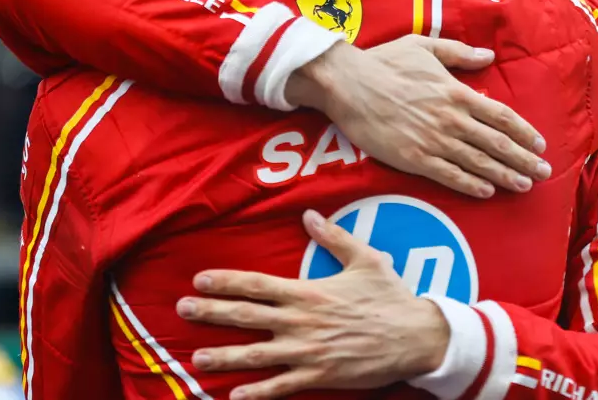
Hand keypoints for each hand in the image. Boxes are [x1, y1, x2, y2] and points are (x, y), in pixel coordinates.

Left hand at [176, 210, 449, 399]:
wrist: (416, 337)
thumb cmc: (391, 296)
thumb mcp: (366, 259)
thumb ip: (334, 237)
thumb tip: (309, 215)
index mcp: (309, 291)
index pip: (258, 284)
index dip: (226, 281)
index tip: (200, 280)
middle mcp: (302, 321)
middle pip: (247, 316)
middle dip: (211, 314)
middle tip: (181, 310)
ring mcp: (308, 351)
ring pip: (256, 355)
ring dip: (223, 356)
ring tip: (195, 357)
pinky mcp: (320, 376)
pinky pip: (281, 387)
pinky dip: (256, 393)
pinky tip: (233, 396)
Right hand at [286, 36, 549, 197]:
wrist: (348, 84)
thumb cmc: (384, 62)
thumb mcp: (424, 47)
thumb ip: (459, 53)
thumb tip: (488, 56)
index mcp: (456, 92)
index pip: (501, 116)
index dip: (524, 132)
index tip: (540, 144)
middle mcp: (451, 119)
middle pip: (497, 144)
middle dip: (523, 160)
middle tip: (543, 173)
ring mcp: (433, 141)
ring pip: (478, 163)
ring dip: (505, 175)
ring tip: (524, 185)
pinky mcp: (414, 158)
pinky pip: (449, 175)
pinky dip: (471, 185)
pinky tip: (487, 192)